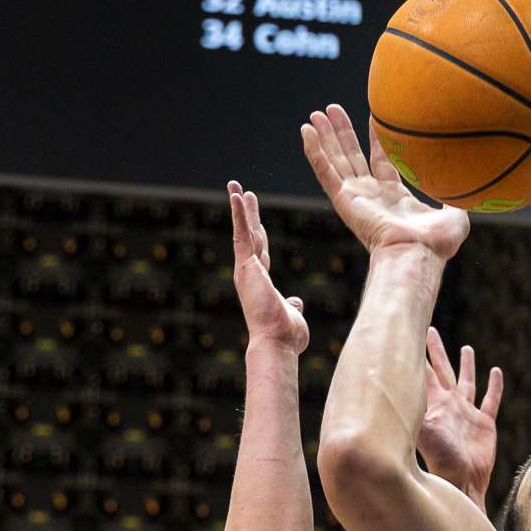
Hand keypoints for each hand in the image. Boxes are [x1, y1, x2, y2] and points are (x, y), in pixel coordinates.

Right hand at [225, 181, 307, 353]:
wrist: (276, 343)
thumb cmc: (285, 336)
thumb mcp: (292, 315)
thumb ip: (292, 306)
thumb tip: (296, 302)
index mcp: (260, 283)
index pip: (260, 252)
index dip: (258, 235)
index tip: (257, 221)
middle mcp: (250, 274)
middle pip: (250, 236)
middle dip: (247, 214)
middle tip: (242, 193)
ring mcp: (246, 269)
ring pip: (242, 231)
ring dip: (239, 208)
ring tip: (235, 187)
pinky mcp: (246, 266)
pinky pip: (241, 234)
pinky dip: (238, 215)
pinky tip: (235, 196)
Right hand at [301, 105, 470, 260]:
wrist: (416, 254)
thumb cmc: (437, 242)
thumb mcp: (456, 214)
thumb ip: (457, 195)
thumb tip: (470, 181)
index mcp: (395, 197)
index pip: (382, 162)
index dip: (377, 140)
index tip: (373, 118)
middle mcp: (372, 196)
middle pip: (353, 157)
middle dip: (343, 134)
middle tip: (333, 111)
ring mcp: (356, 198)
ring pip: (335, 161)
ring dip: (325, 137)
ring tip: (316, 115)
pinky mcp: (344, 200)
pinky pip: (325, 172)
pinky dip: (314, 152)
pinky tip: (306, 132)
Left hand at [418, 328, 503, 508]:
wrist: (461, 481)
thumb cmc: (439, 461)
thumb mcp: (421, 433)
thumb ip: (410, 413)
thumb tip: (387, 394)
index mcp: (434, 405)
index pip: (424, 374)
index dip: (418, 355)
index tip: (408, 335)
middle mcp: (449, 405)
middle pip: (443, 370)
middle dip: (436, 351)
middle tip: (429, 330)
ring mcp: (467, 414)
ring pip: (467, 382)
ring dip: (467, 365)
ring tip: (466, 348)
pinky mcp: (485, 425)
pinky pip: (490, 401)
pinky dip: (494, 387)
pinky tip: (496, 372)